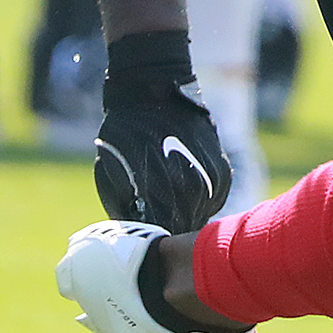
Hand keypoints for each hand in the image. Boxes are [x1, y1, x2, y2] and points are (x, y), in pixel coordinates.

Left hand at [95, 76, 232, 232]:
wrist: (152, 90)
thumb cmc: (124, 133)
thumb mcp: (109, 174)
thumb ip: (124, 209)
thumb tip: (131, 236)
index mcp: (159, 195)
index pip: (160, 239)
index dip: (150, 242)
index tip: (143, 239)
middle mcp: (190, 191)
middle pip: (183, 230)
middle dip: (168, 227)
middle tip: (155, 221)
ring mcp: (210, 181)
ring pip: (200, 217)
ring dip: (186, 214)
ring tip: (169, 202)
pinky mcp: (223, 173)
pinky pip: (213, 201)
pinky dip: (200, 199)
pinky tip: (184, 187)